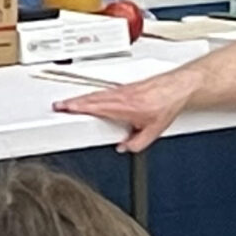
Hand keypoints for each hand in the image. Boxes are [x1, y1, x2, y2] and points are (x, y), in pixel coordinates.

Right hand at [55, 71, 196, 151]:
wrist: (178, 88)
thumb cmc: (167, 105)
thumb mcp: (152, 131)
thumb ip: (136, 143)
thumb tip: (123, 148)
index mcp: (123, 107)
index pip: (94, 107)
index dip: (76, 108)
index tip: (63, 109)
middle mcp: (120, 96)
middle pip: (90, 98)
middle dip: (72, 102)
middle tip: (58, 106)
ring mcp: (122, 90)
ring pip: (96, 94)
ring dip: (81, 98)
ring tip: (68, 103)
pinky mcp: (126, 87)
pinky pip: (105, 91)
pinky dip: (94, 94)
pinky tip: (90, 99)